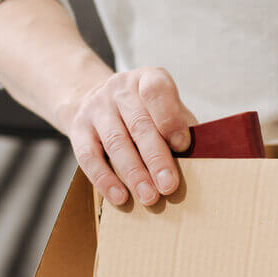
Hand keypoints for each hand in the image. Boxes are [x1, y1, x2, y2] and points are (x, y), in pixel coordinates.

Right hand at [58, 67, 196, 206]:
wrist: (94, 99)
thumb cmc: (143, 111)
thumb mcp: (164, 107)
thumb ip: (180, 125)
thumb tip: (199, 158)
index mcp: (147, 79)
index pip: (156, 91)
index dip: (170, 118)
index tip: (182, 145)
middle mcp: (120, 88)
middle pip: (139, 124)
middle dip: (156, 158)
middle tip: (169, 185)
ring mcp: (96, 107)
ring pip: (116, 142)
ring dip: (134, 173)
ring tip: (149, 197)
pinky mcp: (78, 128)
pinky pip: (89, 157)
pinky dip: (105, 179)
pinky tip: (120, 197)